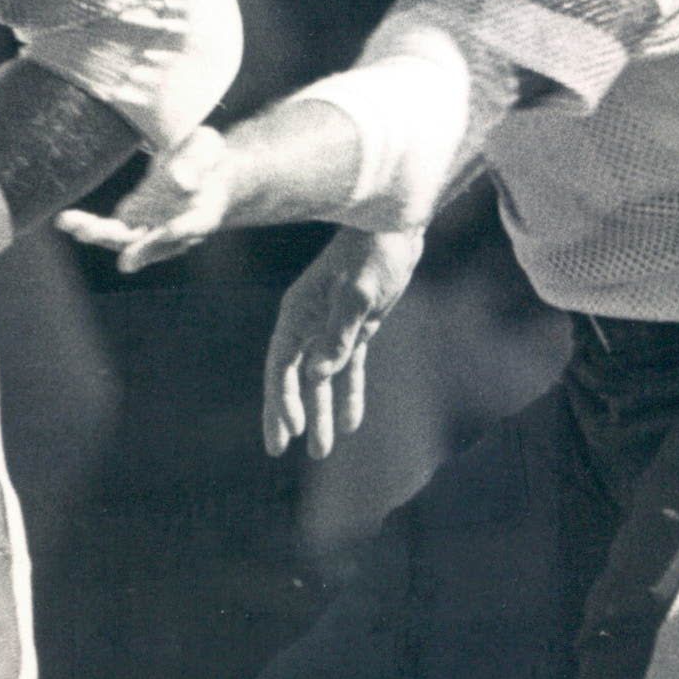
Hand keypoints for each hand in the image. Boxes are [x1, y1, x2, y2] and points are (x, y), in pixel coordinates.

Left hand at [55, 126, 237, 273]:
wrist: (196, 167)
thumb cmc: (205, 156)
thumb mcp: (206, 149)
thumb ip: (196, 163)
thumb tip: (180, 182)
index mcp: (204, 214)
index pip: (194, 225)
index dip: (182, 230)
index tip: (169, 230)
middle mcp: (175, 231)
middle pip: (154, 244)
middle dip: (138, 249)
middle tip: (125, 261)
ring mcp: (149, 229)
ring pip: (124, 239)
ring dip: (101, 235)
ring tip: (75, 227)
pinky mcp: (130, 222)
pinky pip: (107, 228)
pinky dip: (87, 226)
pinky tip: (64, 221)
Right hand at [262, 226, 421, 460]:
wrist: (398, 227)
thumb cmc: (375, 252)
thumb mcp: (360, 292)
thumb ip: (339, 333)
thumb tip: (318, 374)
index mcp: (299, 312)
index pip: (282, 365)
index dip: (281, 400)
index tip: (287, 432)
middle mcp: (308, 322)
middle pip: (293, 377)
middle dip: (288, 413)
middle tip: (279, 450)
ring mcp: (331, 326)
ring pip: (320, 379)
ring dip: (320, 412)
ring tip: (321, 451)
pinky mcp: (356, 328)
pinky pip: (348, 369)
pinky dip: (349, 395)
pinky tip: (351, 423)